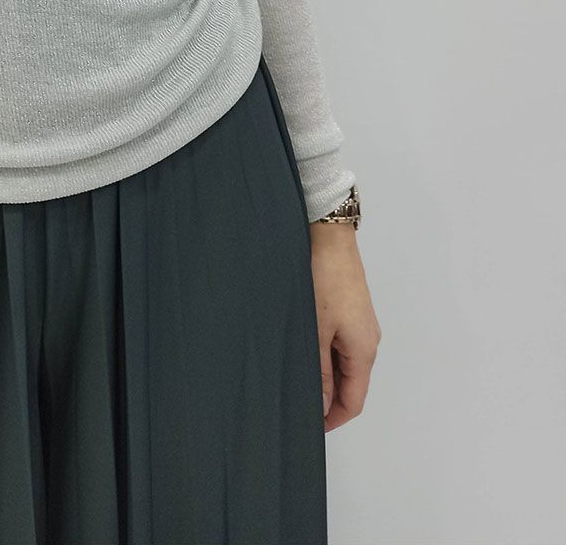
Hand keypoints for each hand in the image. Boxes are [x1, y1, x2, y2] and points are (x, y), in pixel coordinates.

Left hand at [308, 223, 381, 431]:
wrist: (330, 237)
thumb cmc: (324, 279)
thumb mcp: (316, 330)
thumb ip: (319, 370)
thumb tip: (321, 405)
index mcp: (364, 351)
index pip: (354, 401)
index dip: (332, 419)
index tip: (308, 427)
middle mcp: (368, 341)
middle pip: (352, 385)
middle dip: (327, 399)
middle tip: (295, 402)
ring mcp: (361, 325)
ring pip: (345, 364)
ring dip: (324, 375)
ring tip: (295, 376)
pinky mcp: (352, 311)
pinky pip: (341, 344)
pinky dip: (325, 355)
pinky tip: (303, 349)